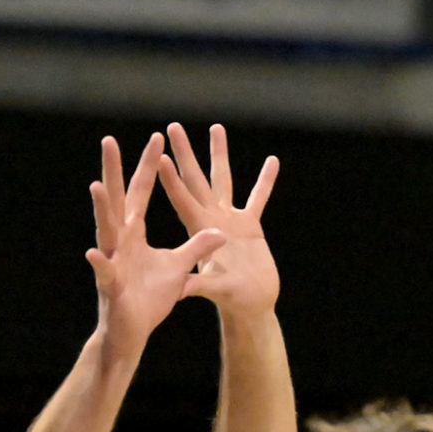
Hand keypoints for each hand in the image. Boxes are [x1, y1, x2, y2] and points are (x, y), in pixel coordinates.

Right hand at [87, 133, 227, 350]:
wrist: (132, 331)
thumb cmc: (151, 297)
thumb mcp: (180, 268)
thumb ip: (197, 247)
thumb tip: (220, 231)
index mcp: (135, 234)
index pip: (142, 193)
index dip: (150, 167)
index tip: (156, 138)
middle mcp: (121, 241)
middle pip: (119, 200)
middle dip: (114, 171)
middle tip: (109, 140)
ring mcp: (113, 260)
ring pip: (105, 230)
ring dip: (101, 209)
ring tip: (96, 186)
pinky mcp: (111, 286)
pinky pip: (104, 273)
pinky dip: (99, 264)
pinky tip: (94, 253)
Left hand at [156, 123, 279, 318]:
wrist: (251, 304)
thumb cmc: (229, 299)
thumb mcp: (212, 290)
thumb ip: (198, 285)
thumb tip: (181, 287)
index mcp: (199, 230)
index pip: (182, 198)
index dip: (172, 178)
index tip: (160, 155)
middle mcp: (211, 219)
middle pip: (196, 179)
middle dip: (185, 153)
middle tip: (173, 127)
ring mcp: (230, 219)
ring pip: (223, 179)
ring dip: (219, 154)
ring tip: (216, 128)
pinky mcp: (250, 225)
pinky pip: (258, 197)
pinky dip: (265, 180)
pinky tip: (272, 160)